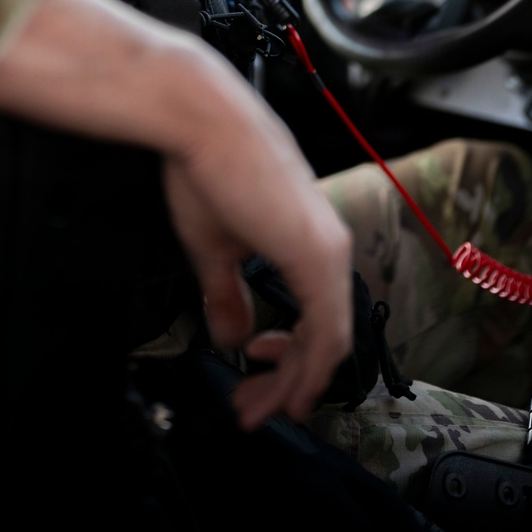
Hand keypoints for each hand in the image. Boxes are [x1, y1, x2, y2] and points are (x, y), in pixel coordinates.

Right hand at [162, 99, 352, 427]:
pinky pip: (326, 329)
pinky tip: (286, 388)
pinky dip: (307, 366)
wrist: (202, 122)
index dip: (289, 361)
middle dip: (288, 382)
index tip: (256, 378)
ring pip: (329, 341)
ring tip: (258, 406)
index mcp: (309, 243)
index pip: (317, 320)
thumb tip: (231, 333)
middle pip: (326, 340)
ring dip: (294, 381)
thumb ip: (228, 294)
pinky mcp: (316, 254)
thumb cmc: (207, 168)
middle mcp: (330, 247)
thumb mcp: (215, 247)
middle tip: (254, 408)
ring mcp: (327, 251)